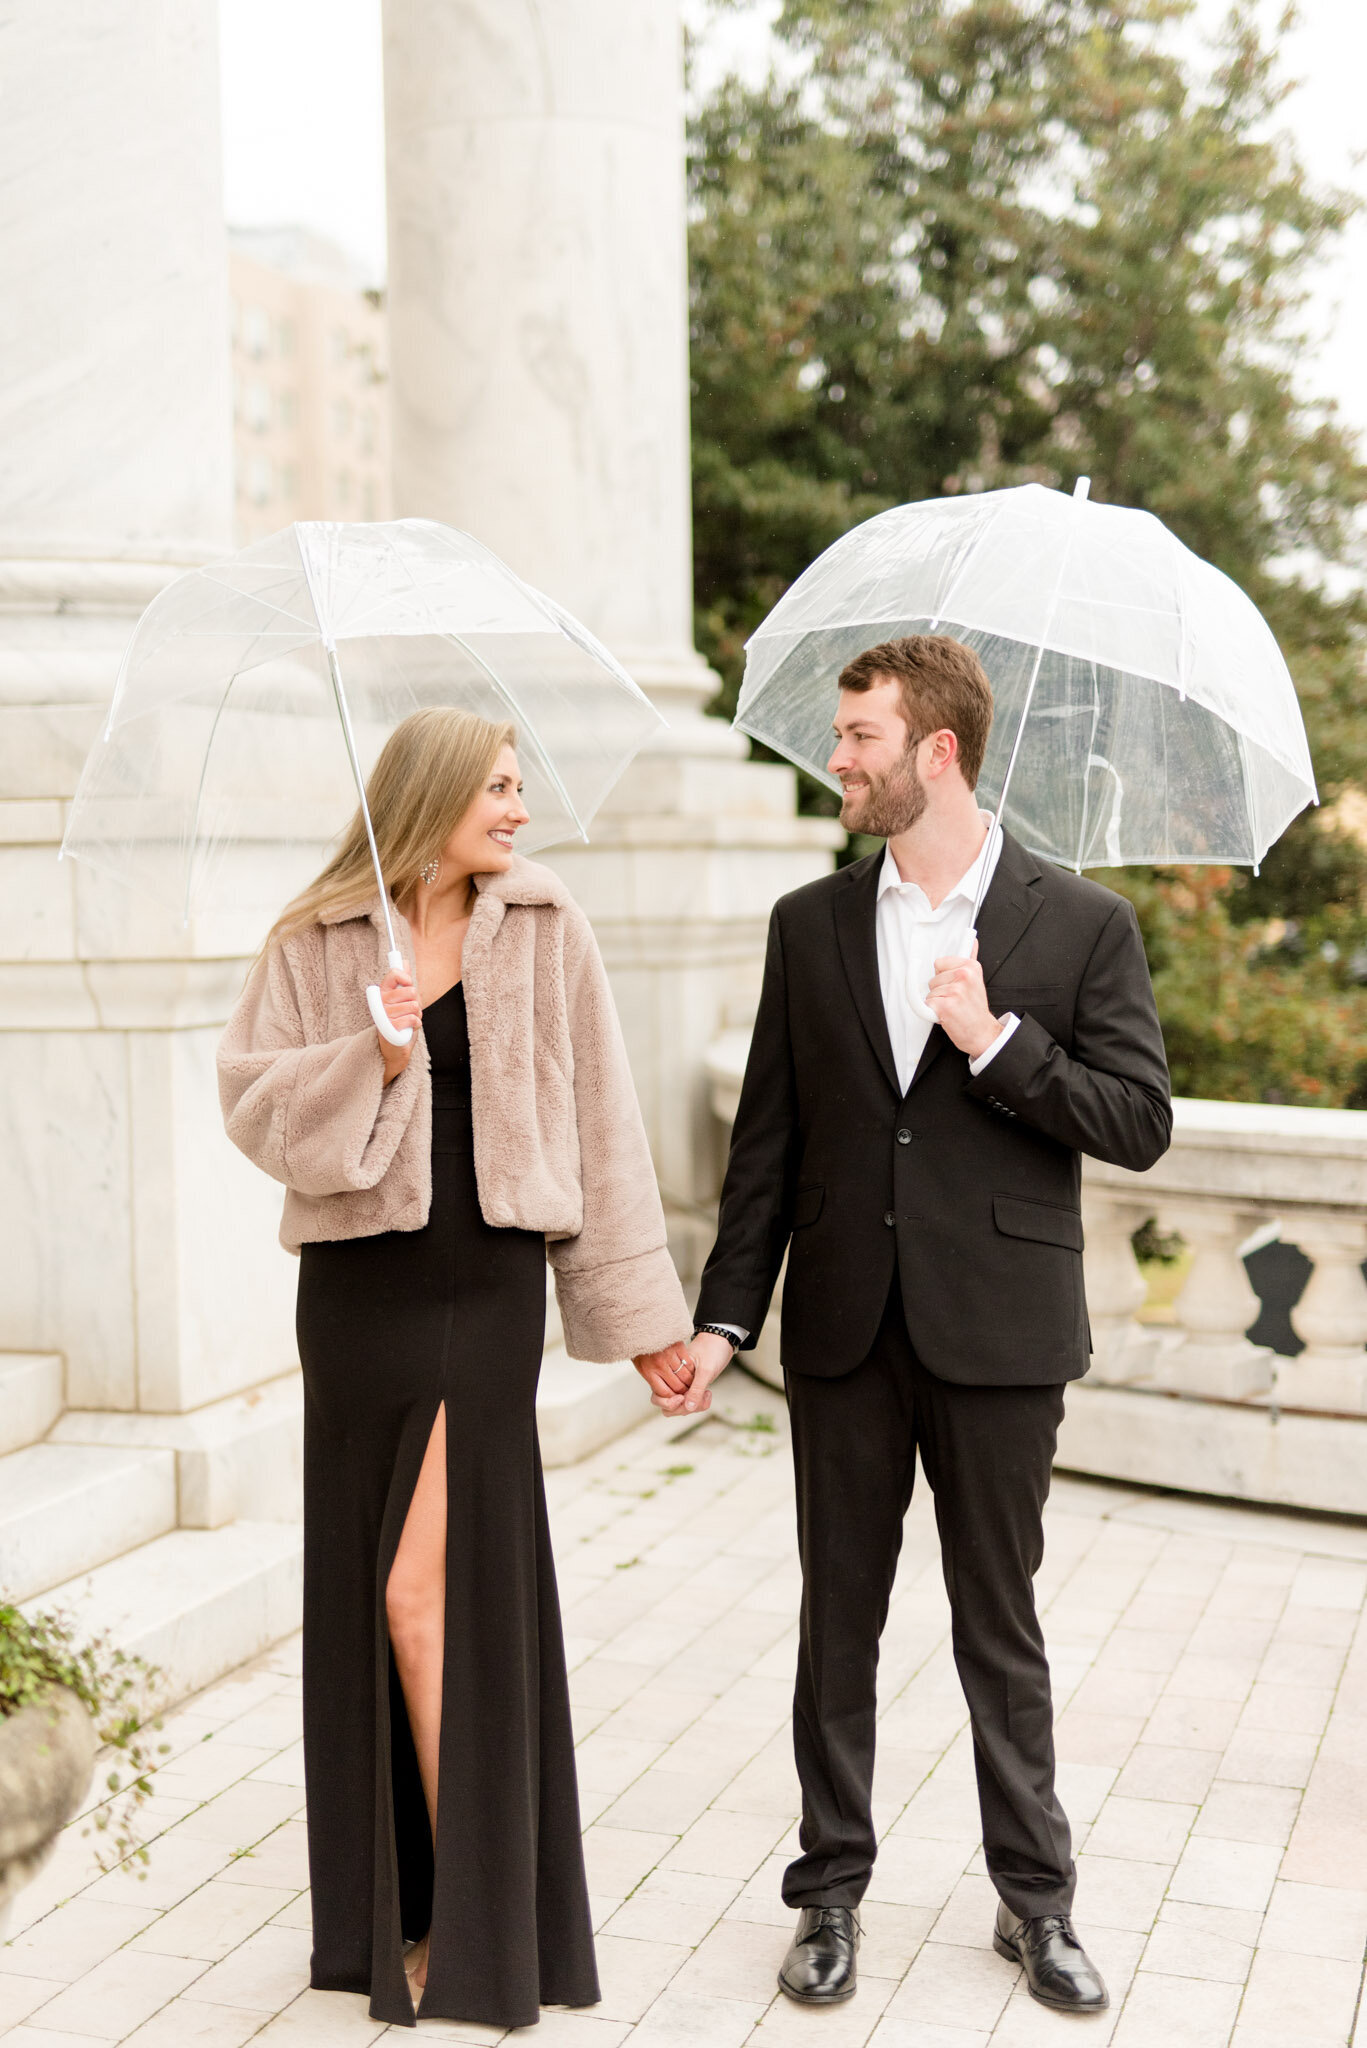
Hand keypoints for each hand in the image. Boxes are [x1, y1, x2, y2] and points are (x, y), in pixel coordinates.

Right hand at [377, 966, 420, 1082]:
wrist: (394, 1046)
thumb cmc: (399, 1020)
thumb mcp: (402, 999)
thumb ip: (403, 981)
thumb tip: (404, 961)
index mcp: (382, 991)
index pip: (394, 973)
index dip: (406, 977)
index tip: (408, 983)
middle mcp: (380, 1001)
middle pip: (410, 991)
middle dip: (416, 1002)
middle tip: (409, 1010)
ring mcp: (384, 1014)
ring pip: (414, 1005)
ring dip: (417, 1014)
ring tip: (408, 1020)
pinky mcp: (389, 1027)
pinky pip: (412, 1018)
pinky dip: (416, 1024)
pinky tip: (408, 1028)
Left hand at [632, 1341, 694, 1404]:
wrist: (642, 1324)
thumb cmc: (640, 1346)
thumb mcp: (639, 1364)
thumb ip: (650, 1377)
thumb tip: (660, 1392)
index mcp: (648, 1372)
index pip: (664, 1393)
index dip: (672, 1398)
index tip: (677, 1398)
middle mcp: (658, 1365)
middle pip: (677, 1387)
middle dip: (684, 1392)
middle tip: (687, 1391)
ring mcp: (668, 1355)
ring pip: (685, 1376)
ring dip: (690, 1381)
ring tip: (691, 1382)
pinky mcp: (677, 1346)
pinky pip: (688, 1363)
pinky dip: (691, 1369)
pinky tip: (691, 1370)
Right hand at [650, 1330, 734, 1417]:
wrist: (722, 1340)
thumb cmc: (713, 1349)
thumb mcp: (706, 1370)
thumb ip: (696, 1389)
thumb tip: (688, 1407)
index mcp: (668, 1370)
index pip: (659, 1396)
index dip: (670, 1402)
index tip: (684, 1397)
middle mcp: (672, 1379)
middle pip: (667, 1406)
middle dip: (684, 1407)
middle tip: (701, 1395)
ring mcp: (681, 1385)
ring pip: (679, 1407)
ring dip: (694, 1406)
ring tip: (706, 1393)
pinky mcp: (690, 1387)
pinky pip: (690, 1403)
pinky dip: (699, 1403)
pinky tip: (708, 1393)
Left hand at [926, 939, 1002, 1061]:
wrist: (982, 1033)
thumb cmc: (975, 1009)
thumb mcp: (977, 980)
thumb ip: (971, 958)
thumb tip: (971, 940)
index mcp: (971, 967)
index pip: (939, 963)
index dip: (944, 977)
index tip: (953, 984)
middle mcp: (964, 976)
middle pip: (933, 979)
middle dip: (940, 991)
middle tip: (956, 1000)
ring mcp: (955, 991)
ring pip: (930, 992)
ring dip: (938, 1002)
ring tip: (954, 1007)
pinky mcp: (945, 1005)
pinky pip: (927, 1004)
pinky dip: (933, 1012)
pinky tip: (947, 1015)